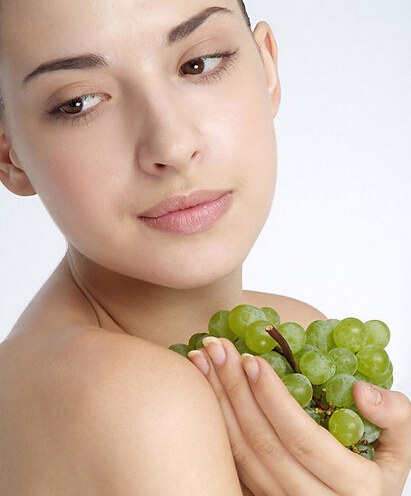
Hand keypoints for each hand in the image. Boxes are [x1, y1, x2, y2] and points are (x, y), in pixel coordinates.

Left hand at [189, 337, 410, 495]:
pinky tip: (205, 390)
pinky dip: (216, 423)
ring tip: (202, 360)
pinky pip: (232, 462)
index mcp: (352, 488)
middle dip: (234, 389)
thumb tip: (362, 390)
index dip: (273, 397)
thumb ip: (394, 416)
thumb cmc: (376, 471)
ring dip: (217, 402)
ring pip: (240, 453)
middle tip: (216, 347)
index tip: (252, 359)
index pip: (301, 438)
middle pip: (262, 442)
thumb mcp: (401, 446)